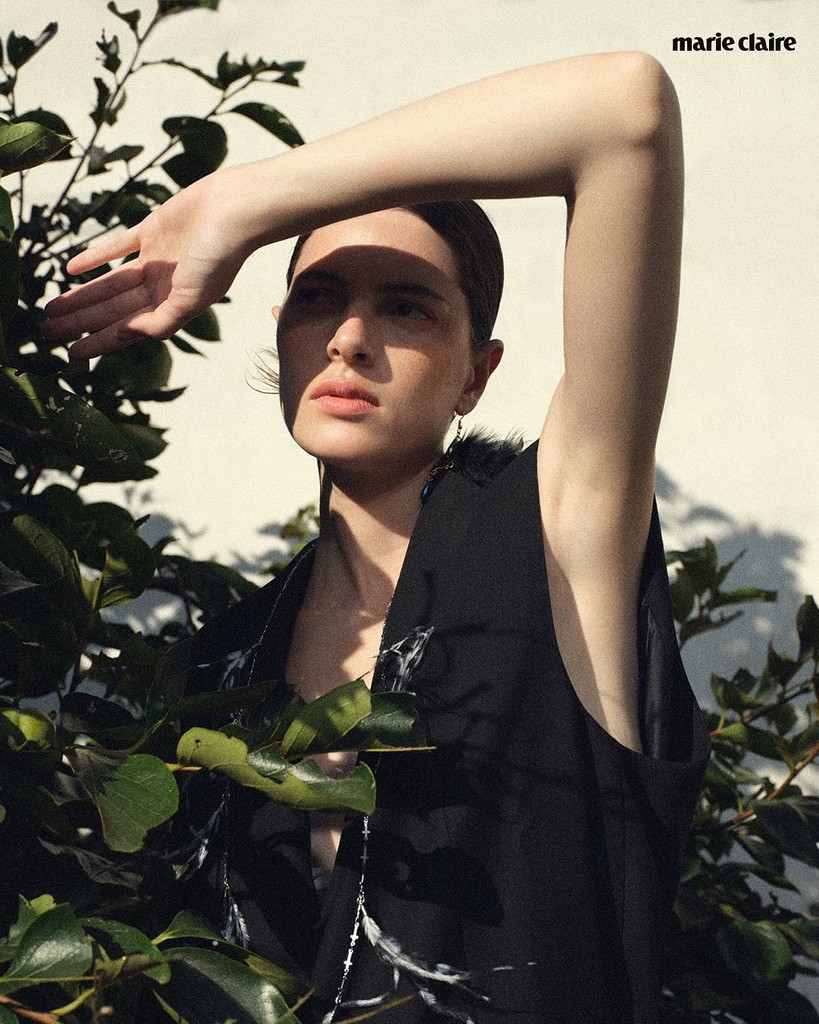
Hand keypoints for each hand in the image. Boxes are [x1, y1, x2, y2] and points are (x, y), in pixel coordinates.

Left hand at [44, 173, 250, 357]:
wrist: (234, 210)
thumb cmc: (219, 257)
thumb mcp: (191, 298)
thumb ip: (160, 321)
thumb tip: (127, 335)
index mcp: (173, 306)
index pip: (128, 329)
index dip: (99, 341)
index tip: (72, 352)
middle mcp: (162, 287)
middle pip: (112, 308)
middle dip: (81, 320)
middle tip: (47, 329)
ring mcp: (156, 260)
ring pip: (110, 283)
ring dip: (82, 294)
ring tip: (52, 305)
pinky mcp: (152, 232)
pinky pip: (117, 247)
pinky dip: (95, 258)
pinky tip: (72, 268)